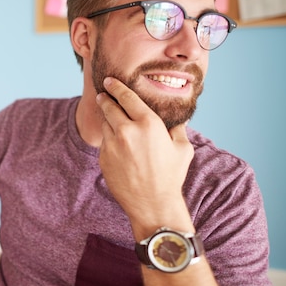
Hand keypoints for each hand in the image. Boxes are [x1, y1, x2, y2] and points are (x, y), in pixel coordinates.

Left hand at [95, 77, 193, 237]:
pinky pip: (104, 142)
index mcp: (148, 124)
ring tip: (111, 118)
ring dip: (107, 119)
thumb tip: (179, 118)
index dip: (117, 87)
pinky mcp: (103, 158)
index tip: (110, 81)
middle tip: (103, 94)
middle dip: (105, 99)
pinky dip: (109, 139)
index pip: (127, 97)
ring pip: (105, 124)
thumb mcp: (182, 149)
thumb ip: (178, 129)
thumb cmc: (171, 176)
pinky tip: (116, 144)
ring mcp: (112, 145)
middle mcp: (127, 131)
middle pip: (109, 107)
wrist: (152, 204)